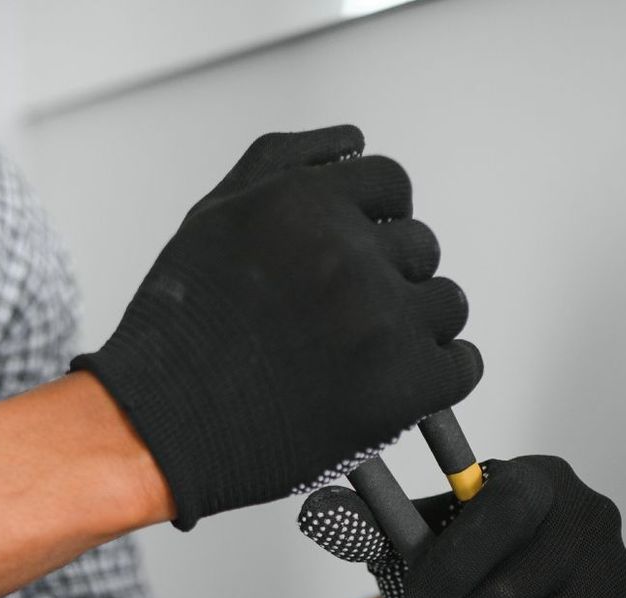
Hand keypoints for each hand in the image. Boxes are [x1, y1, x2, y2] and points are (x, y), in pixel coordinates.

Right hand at [72, 125, 481, 527]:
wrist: (164, 427)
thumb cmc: (180, 331)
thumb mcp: (214, 216)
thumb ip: (284, 162)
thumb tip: (354, 141)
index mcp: (305, 203)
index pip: (392, 186)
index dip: (378, 223)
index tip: (360, 255)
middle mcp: (348, 253)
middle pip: (421, 248)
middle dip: (390, 279)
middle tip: (344, 321)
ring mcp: (382, 321)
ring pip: (446, 305)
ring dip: (415, 328)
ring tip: (361, 357)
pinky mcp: (404, 385)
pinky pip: (461, 365)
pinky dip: (435, 378)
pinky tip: (389, 386)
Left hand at [299, 455, 625, 597]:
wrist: (526, 582)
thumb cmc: (476, 552)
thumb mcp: (431, 527)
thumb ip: (380, 522)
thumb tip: (325, 513)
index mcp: (542, 481)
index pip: (501, 514)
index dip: (451, 566)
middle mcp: (590, 522)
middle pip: (512, 593)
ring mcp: (614, 581)